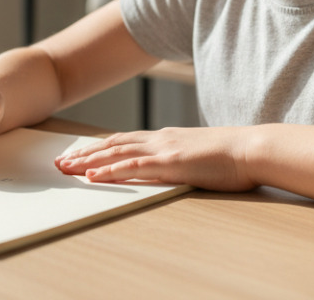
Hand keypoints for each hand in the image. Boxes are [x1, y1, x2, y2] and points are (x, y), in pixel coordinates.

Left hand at [55, 127, 256, 192]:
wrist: (251, 148)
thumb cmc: (231, 156)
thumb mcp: (198, 155)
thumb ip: (179, 158)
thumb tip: (170, 166)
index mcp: (165, 138)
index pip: (123, 141)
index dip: (99, 147)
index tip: (79, 155)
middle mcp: (159, 139)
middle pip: (112, 144)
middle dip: (85, 153)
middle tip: (61, 163)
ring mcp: (163, 149)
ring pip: (116, 153)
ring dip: (89, 161)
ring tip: (67, 169)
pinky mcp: (170, 162)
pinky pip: (134, 167)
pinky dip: (110, 170)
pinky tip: (94, 175)